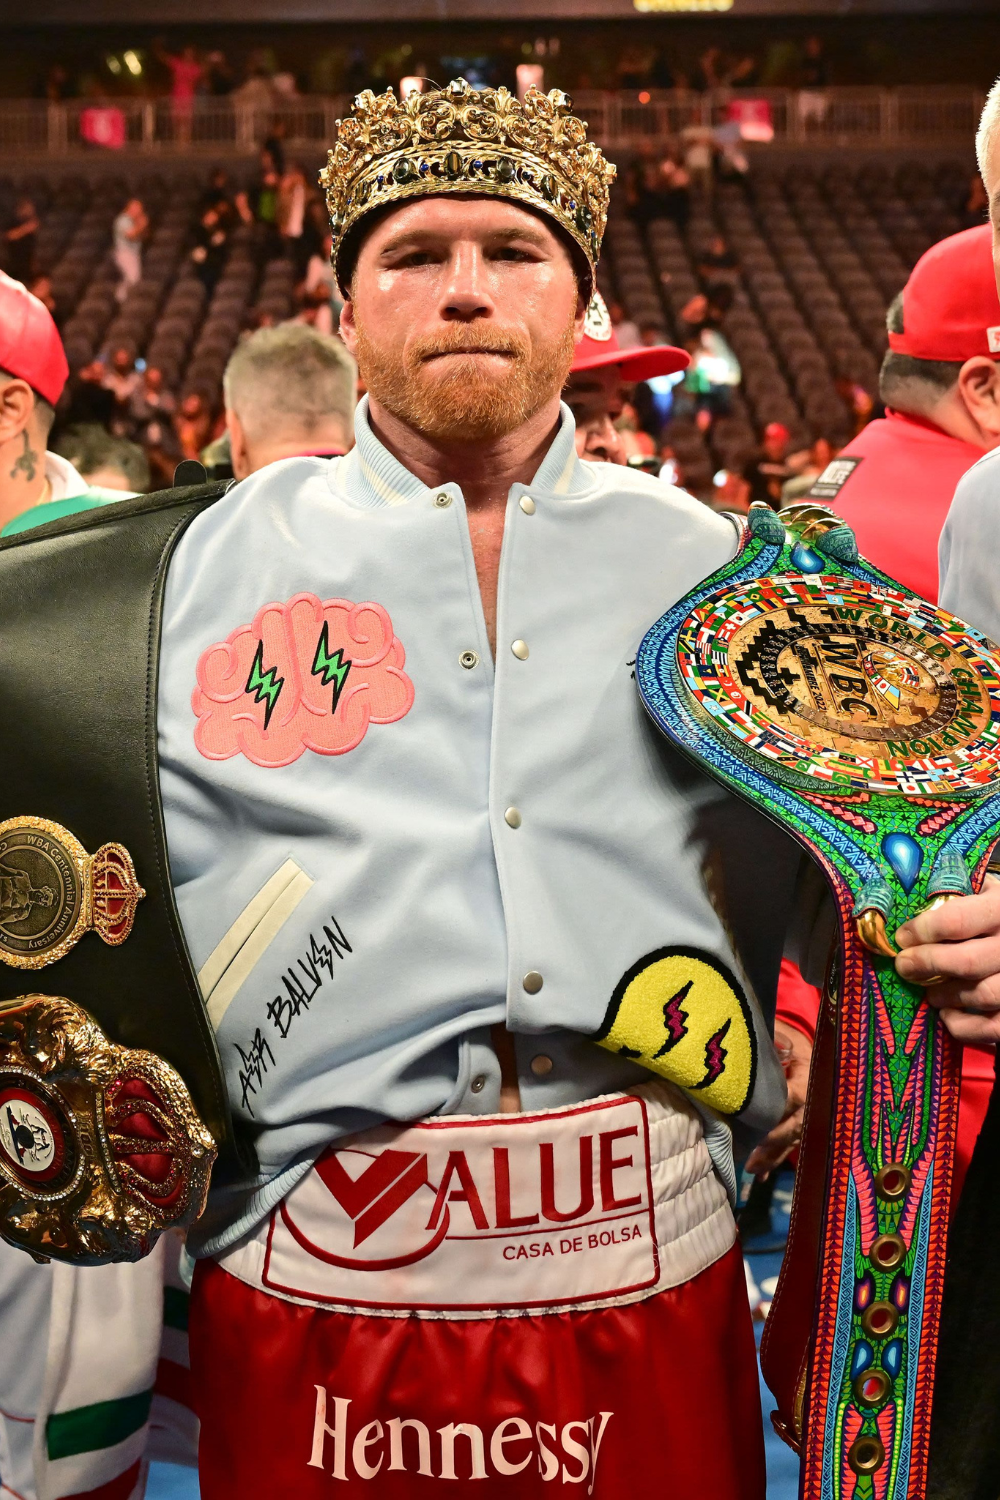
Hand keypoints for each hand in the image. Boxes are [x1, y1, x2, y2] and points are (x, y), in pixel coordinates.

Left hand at [745, 1021, 811, 1176]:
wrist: (805, 1045)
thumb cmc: (788, 1037)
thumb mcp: (783, 1031)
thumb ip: (778, 1038)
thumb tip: (778, 1045)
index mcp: (809, 1078)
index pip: (794, 1097)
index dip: (778, 1110)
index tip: (756, 1121)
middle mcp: (811, 1101)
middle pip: (793, 1126)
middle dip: (772, 1144)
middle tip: (751, 1159)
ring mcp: (806, 1116)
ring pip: (790, 1140)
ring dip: (771, 1157)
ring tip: (753, 1171)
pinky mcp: (797, 1125)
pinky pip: (787, 1145)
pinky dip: (773, 1160)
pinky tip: (761, 1177)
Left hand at [895, 877, 999, 1045]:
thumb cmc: (991, 910)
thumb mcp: (979, 890)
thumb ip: (952, 893)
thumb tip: (899, 901)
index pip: (957, 921)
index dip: (923, 931)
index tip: (902, 937)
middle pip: (967, 962)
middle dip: (926, 965)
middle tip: (904, 966)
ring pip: (982, 995)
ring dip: (945, 996)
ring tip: (929, 992)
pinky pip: (993, 1027)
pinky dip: (964, 1026)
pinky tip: (948, 1014)